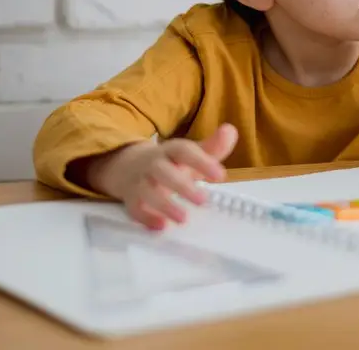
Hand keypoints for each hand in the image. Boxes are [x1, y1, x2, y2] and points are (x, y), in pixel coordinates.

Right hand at [95, 124, 237, 229]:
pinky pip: (134, 208)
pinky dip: (146, 218)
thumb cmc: (170, 163)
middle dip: (181, 186)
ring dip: (164, 205)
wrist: (128, 165)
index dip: (201, 161)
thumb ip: (213, 147)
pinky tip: (161, 227)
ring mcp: (140, 182)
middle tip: (203, 200)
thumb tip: (230, 131)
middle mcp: (154, 164)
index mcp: (171, 151)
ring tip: (184, 219)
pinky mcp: (131, 199)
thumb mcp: (191, 153)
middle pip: (162, 170)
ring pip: (147, 191)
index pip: (183, 151)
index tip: (220, 176)